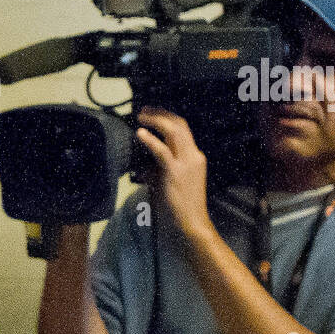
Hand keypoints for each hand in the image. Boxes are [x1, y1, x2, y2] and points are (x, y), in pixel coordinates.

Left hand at [135, 107, 212, 241]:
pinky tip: (139, 133)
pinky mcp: (175, 172)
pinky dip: (149, 139)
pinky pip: (161, 151)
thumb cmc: (179, 207)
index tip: (152, 113)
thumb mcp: (170, 183)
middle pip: (179, 125)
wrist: (190, 223)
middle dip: (161, 113)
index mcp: (194, 157)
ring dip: (155, 120)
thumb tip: (142, 167)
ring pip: (173, 131)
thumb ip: (159, 171)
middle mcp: (193, 156)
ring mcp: (186, 163)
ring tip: (140, 116)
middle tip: (143, 110)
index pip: (183, 129)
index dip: (167, 118)